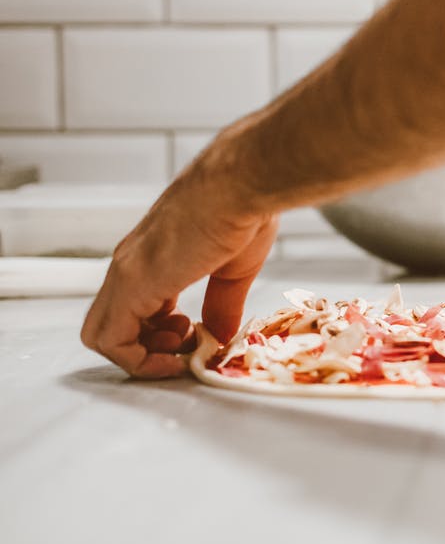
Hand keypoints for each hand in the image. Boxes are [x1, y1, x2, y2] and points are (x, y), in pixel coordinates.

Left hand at [80, 166, 276, 378]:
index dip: (162, 334)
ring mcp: (127, 272)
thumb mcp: (235, 268)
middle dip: (149, 349)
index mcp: (153, 258)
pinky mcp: (132, 282)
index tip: (198, 338)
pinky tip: (175, 359)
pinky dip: (137, 360)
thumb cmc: (243, 210)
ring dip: (142, 357)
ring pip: (102, 334)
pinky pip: (111, 338)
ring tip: (186, 349)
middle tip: (188, 348)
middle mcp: (130, 264)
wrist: (244, 183)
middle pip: (112, 325)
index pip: (137, 308)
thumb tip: (219, 335)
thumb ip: (222, 304)